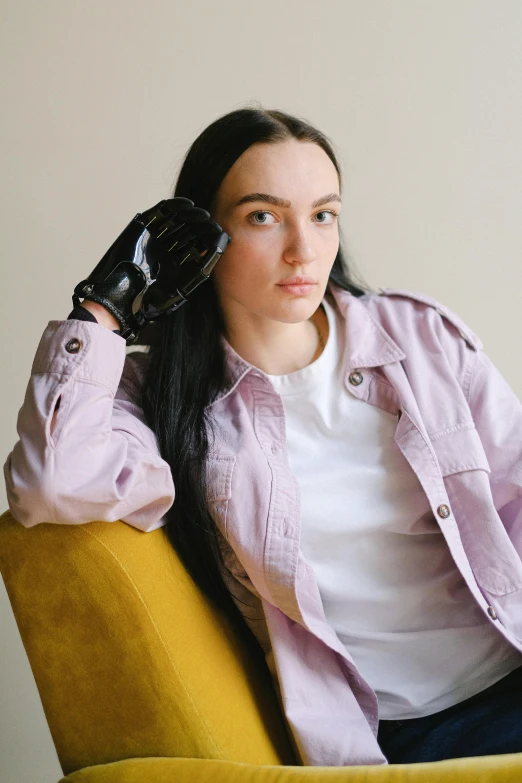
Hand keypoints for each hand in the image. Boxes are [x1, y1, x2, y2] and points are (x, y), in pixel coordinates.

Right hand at [72, 198, 230, 342]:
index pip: (200, 244)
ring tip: (202, 215)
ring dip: (193, 214)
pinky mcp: (144, 226)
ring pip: (180, 218)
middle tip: (210, 223)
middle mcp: (170, 248)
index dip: (211, 237)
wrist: (120, 299)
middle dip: (203, 225)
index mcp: (180, 263)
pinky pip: (163, 211)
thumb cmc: (150, 301)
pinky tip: (189, 206)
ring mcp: (158, 236)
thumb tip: (221, 248)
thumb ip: (202, 270)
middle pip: (193, 229)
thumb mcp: (183, 290)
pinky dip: (177, 205)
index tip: (220, 234)